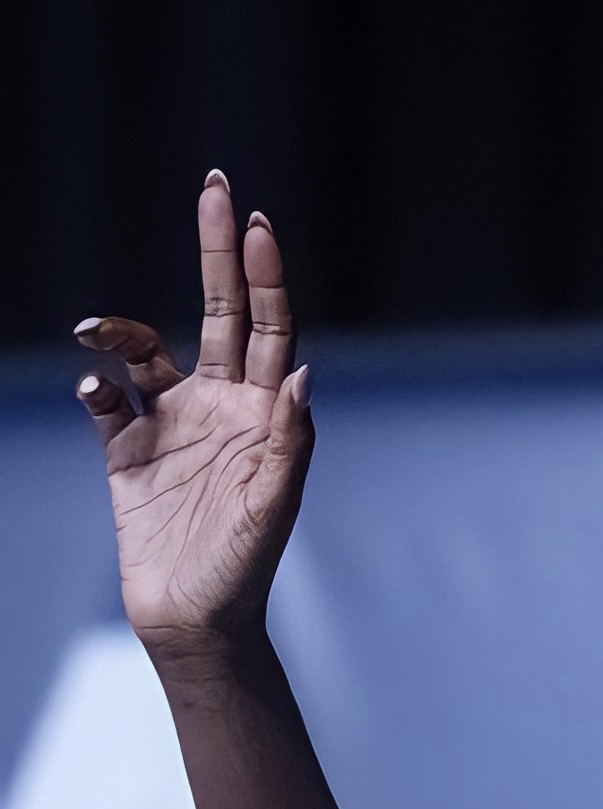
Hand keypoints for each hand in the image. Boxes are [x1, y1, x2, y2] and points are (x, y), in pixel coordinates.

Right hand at [75, 173, 312, 659]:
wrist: (194, 621)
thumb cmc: (244, 569)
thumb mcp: (274, 506)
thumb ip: (290, 441)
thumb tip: (302, 375)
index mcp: (265, 416)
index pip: (269, 329)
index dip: (263, 276)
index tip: (255, 223)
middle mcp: (222, 409)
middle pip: (221, 313)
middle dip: (217, 253)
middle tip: (214, 187)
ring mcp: (173, 426)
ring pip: (147, 350)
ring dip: (122, 331)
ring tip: (96, 333)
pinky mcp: (128, 451)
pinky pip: (107, 399)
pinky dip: (96, 383)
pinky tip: (94, 387)